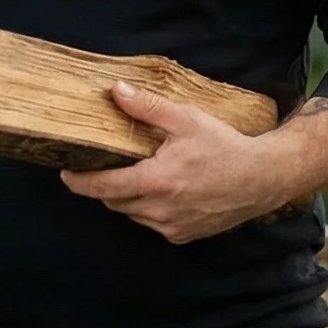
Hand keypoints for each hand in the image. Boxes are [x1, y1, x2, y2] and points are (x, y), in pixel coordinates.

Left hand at [61, 84, 327, 244]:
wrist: (262, 177)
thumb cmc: (224, 146)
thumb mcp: (186, 119)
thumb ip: (147, 107)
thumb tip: (116, 91)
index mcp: (156, 181)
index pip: (102, 187)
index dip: (79, 181)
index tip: (65, 173)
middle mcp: (160, 210)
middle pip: (114, 201)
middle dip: (106, 185)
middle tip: (107, 166)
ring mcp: (171, 227)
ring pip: (132, 214)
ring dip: (128, 198)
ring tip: (140, 175)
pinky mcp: (183, 236)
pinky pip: (152, 223)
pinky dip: (150, 209)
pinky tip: (164, 191)